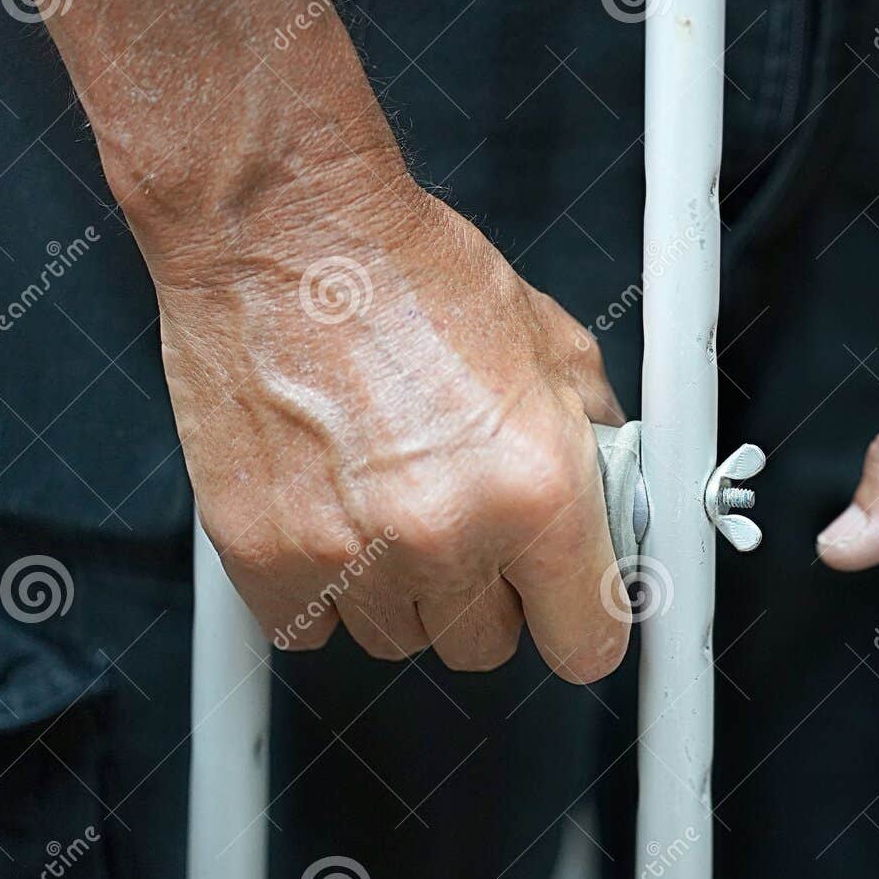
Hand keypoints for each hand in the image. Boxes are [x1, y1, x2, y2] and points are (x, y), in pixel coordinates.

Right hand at [146, 164, 628, 679]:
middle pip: (488, 646)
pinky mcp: (263, 552)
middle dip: (490, 596)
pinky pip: (308, 631)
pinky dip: (324, 592)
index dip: (582, 624)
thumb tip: (615, 507)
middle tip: (470, 523)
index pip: (587, 641)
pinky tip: (335, 521)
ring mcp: (349, 553)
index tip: (568, 609)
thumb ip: (596, 446)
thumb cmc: (414, 276)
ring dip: (405, 592)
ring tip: (393, 502)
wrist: (289, 232)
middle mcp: (448, 533)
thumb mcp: (556, 348)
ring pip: (400, 640)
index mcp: (537, 488)